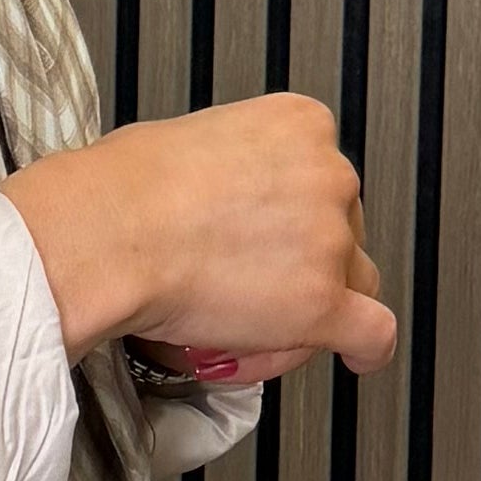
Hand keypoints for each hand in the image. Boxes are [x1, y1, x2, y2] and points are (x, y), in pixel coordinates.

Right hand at [2, 96, 393, 376]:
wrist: (108, 233)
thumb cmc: (124, 189)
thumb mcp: (192, 138)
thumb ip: (232, 166)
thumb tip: (222, 196)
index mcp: (299, 124)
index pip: (323, 176)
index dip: (293, 214)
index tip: (268, 232)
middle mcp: (327, 175)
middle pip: (342, 229)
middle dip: (303, 259)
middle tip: (248, 281)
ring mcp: (329, 240)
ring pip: (353, 282)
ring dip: (316, 302)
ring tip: (254, 322)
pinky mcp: (323, 303)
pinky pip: (373, 333)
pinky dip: (367, 348)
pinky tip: (356, 356)